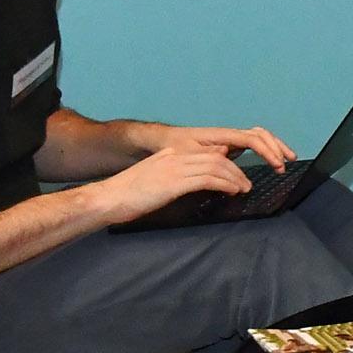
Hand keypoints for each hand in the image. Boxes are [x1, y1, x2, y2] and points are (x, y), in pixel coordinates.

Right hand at [88, 140, 256, 223]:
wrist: (107, 198)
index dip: (226, 163)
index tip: (236, 175)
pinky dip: (225, 184)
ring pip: (216, 167)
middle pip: (216, 159)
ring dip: (235, 178)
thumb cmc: (127, 195)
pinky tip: (233, 191)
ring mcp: (175, 168)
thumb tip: (195, 178)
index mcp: (171, 154)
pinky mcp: (174, 182)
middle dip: (236, 170)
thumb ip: (174, 174)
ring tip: (244, 189)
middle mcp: (176, 157)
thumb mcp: (154, 177)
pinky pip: (208, 179)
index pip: (207, 154)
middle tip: (246, 183)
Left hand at [155, 124, 295, 170]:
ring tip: (285, 161)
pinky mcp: (230, 145)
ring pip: (261, 137)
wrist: (166, 140)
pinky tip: (271, 160)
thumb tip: (229, 157)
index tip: (277, 164)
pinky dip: (266, 149)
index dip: (268, 151)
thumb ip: (208, 156)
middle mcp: (231, 134)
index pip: (253, 140)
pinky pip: (255, 144)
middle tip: (287, 163)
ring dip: (275, 147)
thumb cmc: (176, 147)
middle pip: (262, 135)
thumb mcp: (188, 154)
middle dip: (277, 147)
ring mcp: (232, 139)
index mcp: (223, 135)